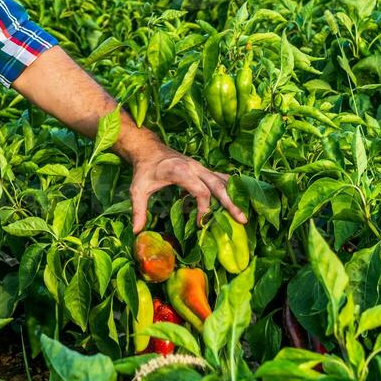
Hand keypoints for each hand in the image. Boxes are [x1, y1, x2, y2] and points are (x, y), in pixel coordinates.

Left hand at [128, 147, 246, 233]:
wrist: (148, 149)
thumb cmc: (144, 169)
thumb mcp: (138, 189)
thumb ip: (139, 209)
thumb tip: (136, 231)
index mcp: (180, 171)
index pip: (200, 191)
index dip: (203, 209)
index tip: (199, 224)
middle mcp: (194, 167)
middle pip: (217, 185)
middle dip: (230, 202)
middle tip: (242, 219)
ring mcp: (200, 167)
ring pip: (222, 180)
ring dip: (233, 196)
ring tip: (243, 213)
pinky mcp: (202, 169)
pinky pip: (219, 178)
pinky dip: (229, 188)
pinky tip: (237, 199)